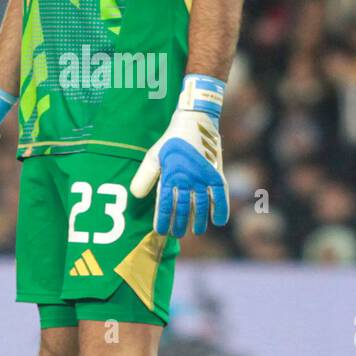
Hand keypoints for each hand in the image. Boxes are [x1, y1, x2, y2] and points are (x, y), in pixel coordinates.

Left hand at [130, 75, 228, 236]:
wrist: (194, 121)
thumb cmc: (171, 141)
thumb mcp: (153, 156)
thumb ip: (144, 176)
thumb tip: (135, 196)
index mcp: (170, 174)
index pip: (165, 204)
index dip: (163, 220)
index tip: (161, 231)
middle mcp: (186, 178)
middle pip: (183, 207)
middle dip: (180, 224)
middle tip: (178, 235)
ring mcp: (202, 176)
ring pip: (201, 205)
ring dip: (199, 220)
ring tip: (197, 230)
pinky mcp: (215, 173)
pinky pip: (220, 194)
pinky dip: (221, 208)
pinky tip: (219, 221)